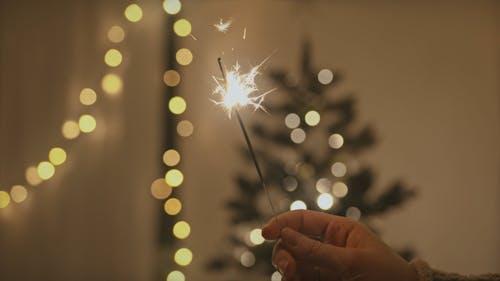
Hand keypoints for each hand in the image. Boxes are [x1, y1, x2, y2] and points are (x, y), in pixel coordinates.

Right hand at [262, 210, 417, 280]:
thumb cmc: (387, 275)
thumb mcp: (353, 261)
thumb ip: (318, 250)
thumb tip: (286, 235)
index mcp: (338, 230)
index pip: (303, 219)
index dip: (282, 222)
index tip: (265, 233)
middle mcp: (327, 246)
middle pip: (292, 242)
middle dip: (284, 251)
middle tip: (288, 268)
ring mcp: (323, 266)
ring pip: (292, 262)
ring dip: (286, 268)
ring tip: (291, 277)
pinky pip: (299, 278)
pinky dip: (292, 279)